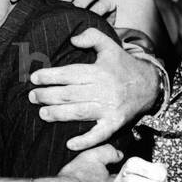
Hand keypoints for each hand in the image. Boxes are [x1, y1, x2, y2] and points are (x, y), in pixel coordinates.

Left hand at [29, 28, 159, 151]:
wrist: (149, 86)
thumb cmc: (123, 66)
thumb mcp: (110, 46)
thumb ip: (92, 37)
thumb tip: (73, 39)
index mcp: (100, 71)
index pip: (70, 73)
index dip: (50, 76)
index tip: (34, 78)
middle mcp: (104, 90)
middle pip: (70, 94)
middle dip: (47, 96)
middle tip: (32, 96)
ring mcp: (109, 109)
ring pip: (78, 112)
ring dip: (58, 114)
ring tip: (42, 113)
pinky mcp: (115, 124)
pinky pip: (99, 135)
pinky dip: (84, 141)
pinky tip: (69, 144)